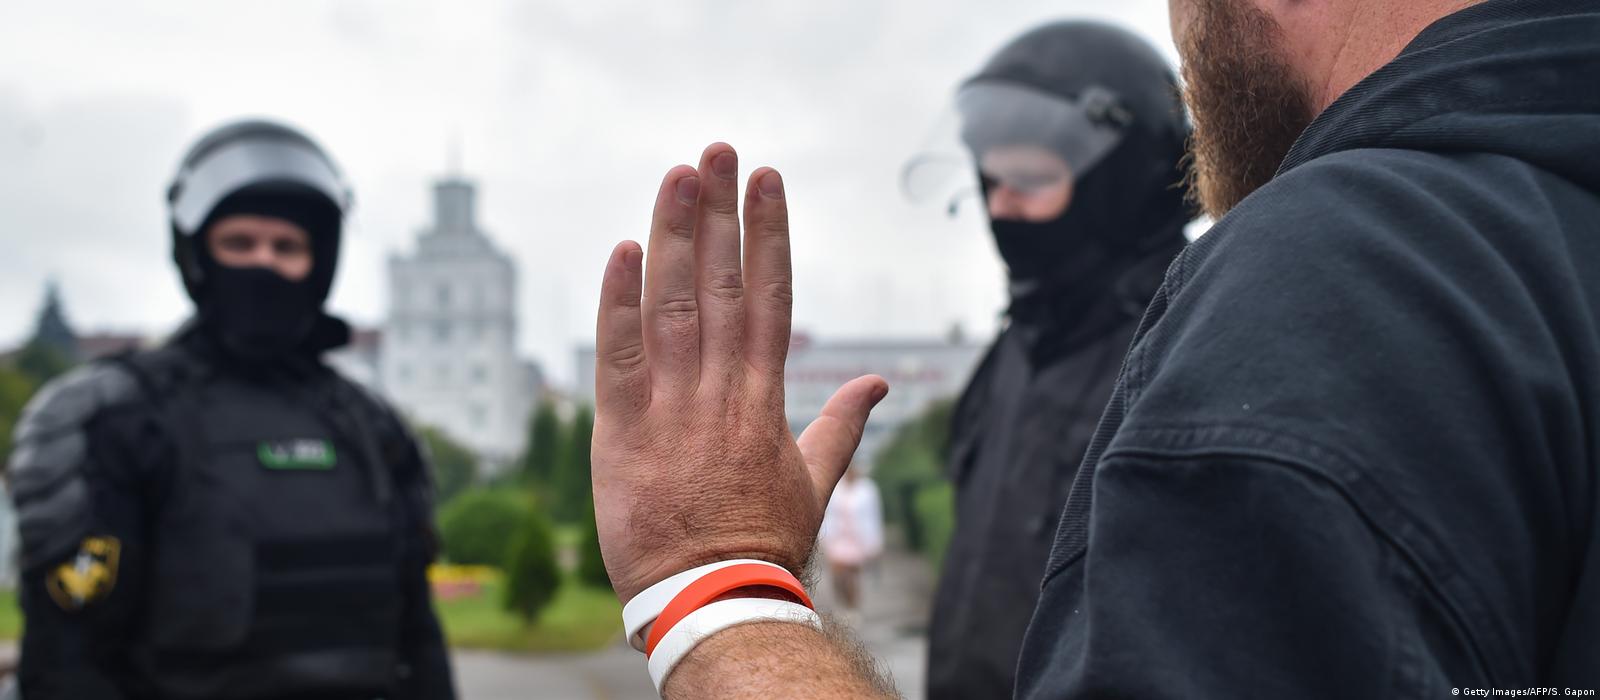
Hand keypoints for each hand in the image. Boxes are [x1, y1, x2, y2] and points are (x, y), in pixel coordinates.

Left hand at [591, 143, 888, 602]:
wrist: (713, 599)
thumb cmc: (762, 542)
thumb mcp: (815, 482)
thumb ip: (842, 426)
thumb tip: (880, 387)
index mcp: (765, 396)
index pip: (769, 296)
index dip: (767, 234)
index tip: (767, 181)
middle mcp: (722, 389)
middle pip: (722, 285)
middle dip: (720, 213)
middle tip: (716, 151)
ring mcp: (672, 407)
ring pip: (674, 306)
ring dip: (676, 236)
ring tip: (678, 176)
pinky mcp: (622, 431)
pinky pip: (620, 356)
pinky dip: (620, 303)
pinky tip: (625, 250)